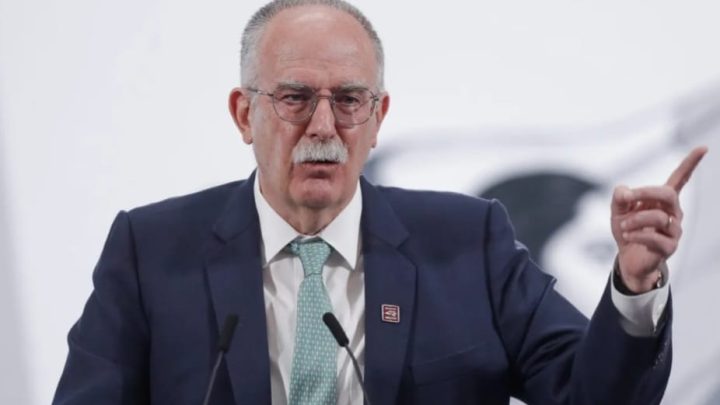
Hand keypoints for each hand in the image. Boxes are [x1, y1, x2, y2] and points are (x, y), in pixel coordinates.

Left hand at [610, 146, 707, 292]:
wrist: (629, 258)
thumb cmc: (627, 229)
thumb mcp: (618, 211)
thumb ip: (620, 198)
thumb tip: (624, 191)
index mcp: (663, 200)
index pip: (680, 179)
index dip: (691, 163)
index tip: (703, 148)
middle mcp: (674, 212)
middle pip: (668, 194)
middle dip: (644, 193)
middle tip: (626, 198)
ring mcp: (674, 230)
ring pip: (658, 217)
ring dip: (635, 220)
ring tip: (623, 226)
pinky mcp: (669, 246)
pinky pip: (654, 237)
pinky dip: (636, 235)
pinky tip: (627, 237)